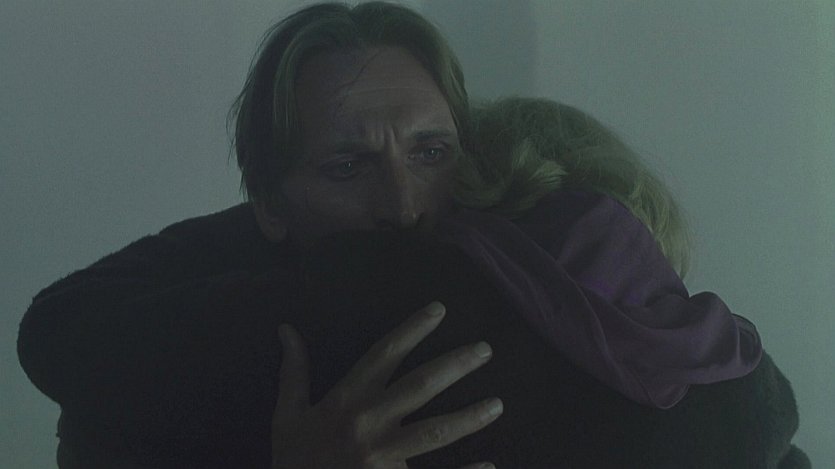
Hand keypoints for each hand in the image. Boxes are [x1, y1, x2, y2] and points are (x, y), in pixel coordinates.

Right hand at [271, 301, 501, 468]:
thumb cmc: (294, 460)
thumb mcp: (287, 415)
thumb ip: (294, 372)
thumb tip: (286, 329)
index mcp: (344, 401)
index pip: (383, 354)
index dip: (411, 329)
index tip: (439, 310)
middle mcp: (367, 423)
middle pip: (419, 386)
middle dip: (455, 365)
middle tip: (485, 350)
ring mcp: (382, 456)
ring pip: (434, 432)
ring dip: (469, 417)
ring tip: (497, 404)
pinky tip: (489, 467)